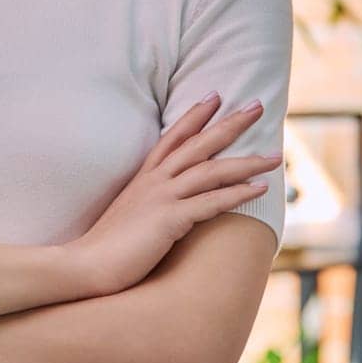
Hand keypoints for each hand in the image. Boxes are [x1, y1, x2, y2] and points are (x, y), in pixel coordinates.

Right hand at [67, 93, 279, 297]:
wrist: (85, 265)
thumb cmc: (106, 247)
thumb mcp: (128, 215)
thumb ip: (147, 204)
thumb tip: (163, 205)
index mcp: (144, 178)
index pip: (173, 138)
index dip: (195, 116)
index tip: (215, 97)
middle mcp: (154, 182)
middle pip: (198, 145)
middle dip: (229, 124)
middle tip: (257, 106)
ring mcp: (162, 198)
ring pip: (211, 171)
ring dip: (246, 161)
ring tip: (276, 155)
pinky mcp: (168, 220)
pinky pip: (210, 202)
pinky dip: (237, 192)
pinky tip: (260, 188)